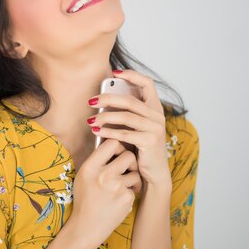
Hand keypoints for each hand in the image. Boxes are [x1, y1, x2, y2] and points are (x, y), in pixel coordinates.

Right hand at [68, 139, 142, 247]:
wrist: (87, 226)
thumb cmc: (85, 198)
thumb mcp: (83, 175)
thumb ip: (96, 159)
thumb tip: (113, 142)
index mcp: (90, 167)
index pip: (111, 143)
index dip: (117, 145)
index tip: (117, 151)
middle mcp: (103, 175)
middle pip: (128, 155)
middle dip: (129, 161)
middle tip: (124, 168)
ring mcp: (116, 187)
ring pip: (135, 172)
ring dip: (132, 177)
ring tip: (122, 185)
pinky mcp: (126, 198)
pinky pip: (135, 187)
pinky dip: (130, 192)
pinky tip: (120, 198)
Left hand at [86, 69, 171, 187]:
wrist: (154, 174)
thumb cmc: (141, 149)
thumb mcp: (136, 128)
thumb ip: (127, 113)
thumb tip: (102, 100)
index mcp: (155, 108)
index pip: (148, 83)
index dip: (132, 75)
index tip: (114, 73)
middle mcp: (157, 116)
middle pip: (130, 99)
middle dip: (108, 98)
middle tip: (91, 101)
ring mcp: (155, 128)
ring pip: (126, 116)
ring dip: (105, 116)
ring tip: (91, 120)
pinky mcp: (150, 141)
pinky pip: (125, 133)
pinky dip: (108, 131)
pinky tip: (96, 131)